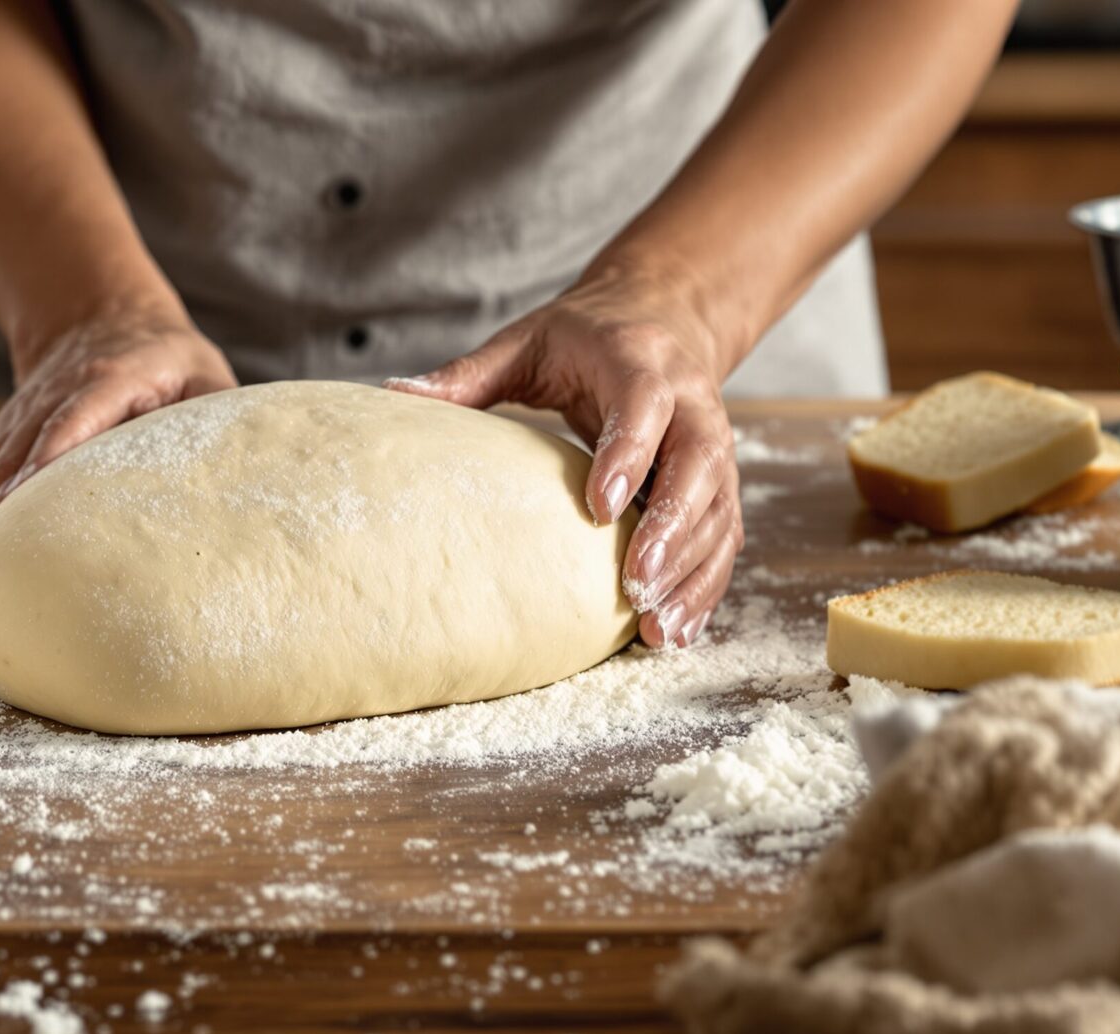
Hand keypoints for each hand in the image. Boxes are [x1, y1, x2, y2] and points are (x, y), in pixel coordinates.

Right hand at [0, 312, 235, 626]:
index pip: (73, 418)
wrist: (101, 318)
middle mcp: (51, 401)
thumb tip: (245, 488)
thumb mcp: (203, 373)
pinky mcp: (6, 443)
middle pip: (12, 465)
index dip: (49, 458)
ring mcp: (20, 423)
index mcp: (106, 381)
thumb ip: (216, 420)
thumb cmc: (168, 359)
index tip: (26, 504)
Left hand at [387, 263, 744, 648]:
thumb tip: (393, 393)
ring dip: (693, 570)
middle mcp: (692, 403)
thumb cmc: (584, 337)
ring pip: (720, 511)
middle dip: (673, 527)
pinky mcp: (721, 482)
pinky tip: (678, 628)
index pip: (644, 407)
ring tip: (659, 627)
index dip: (628, 455)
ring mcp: (715, 444)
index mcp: (641, 362)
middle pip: (699, 465)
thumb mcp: (526, 342)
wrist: (662, 318)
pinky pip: (726, 536)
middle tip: (635, 583)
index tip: (599, 508)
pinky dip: (706, 585)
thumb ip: (469, 374)